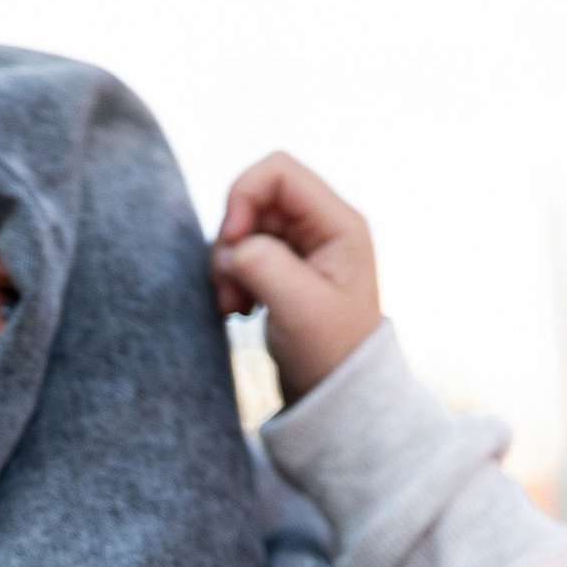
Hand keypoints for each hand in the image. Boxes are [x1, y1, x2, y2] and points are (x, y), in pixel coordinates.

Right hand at [211, 152, 381, 400]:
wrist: (334, 396)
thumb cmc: (328, 354)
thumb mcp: (298, 308)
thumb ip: (263, 262)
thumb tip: (234, 246)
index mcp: (340, 224)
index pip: (278, 170)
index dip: (243, 195)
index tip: (233, 241)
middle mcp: (323, 226)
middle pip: (254, 196)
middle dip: (231, 237)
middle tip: (231, 286)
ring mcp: (302, 246)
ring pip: (243, 225)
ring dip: (226, 262)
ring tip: (234, 306)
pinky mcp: (283, 266)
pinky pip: (241, 250)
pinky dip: (229, 275)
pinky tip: (236, 308)